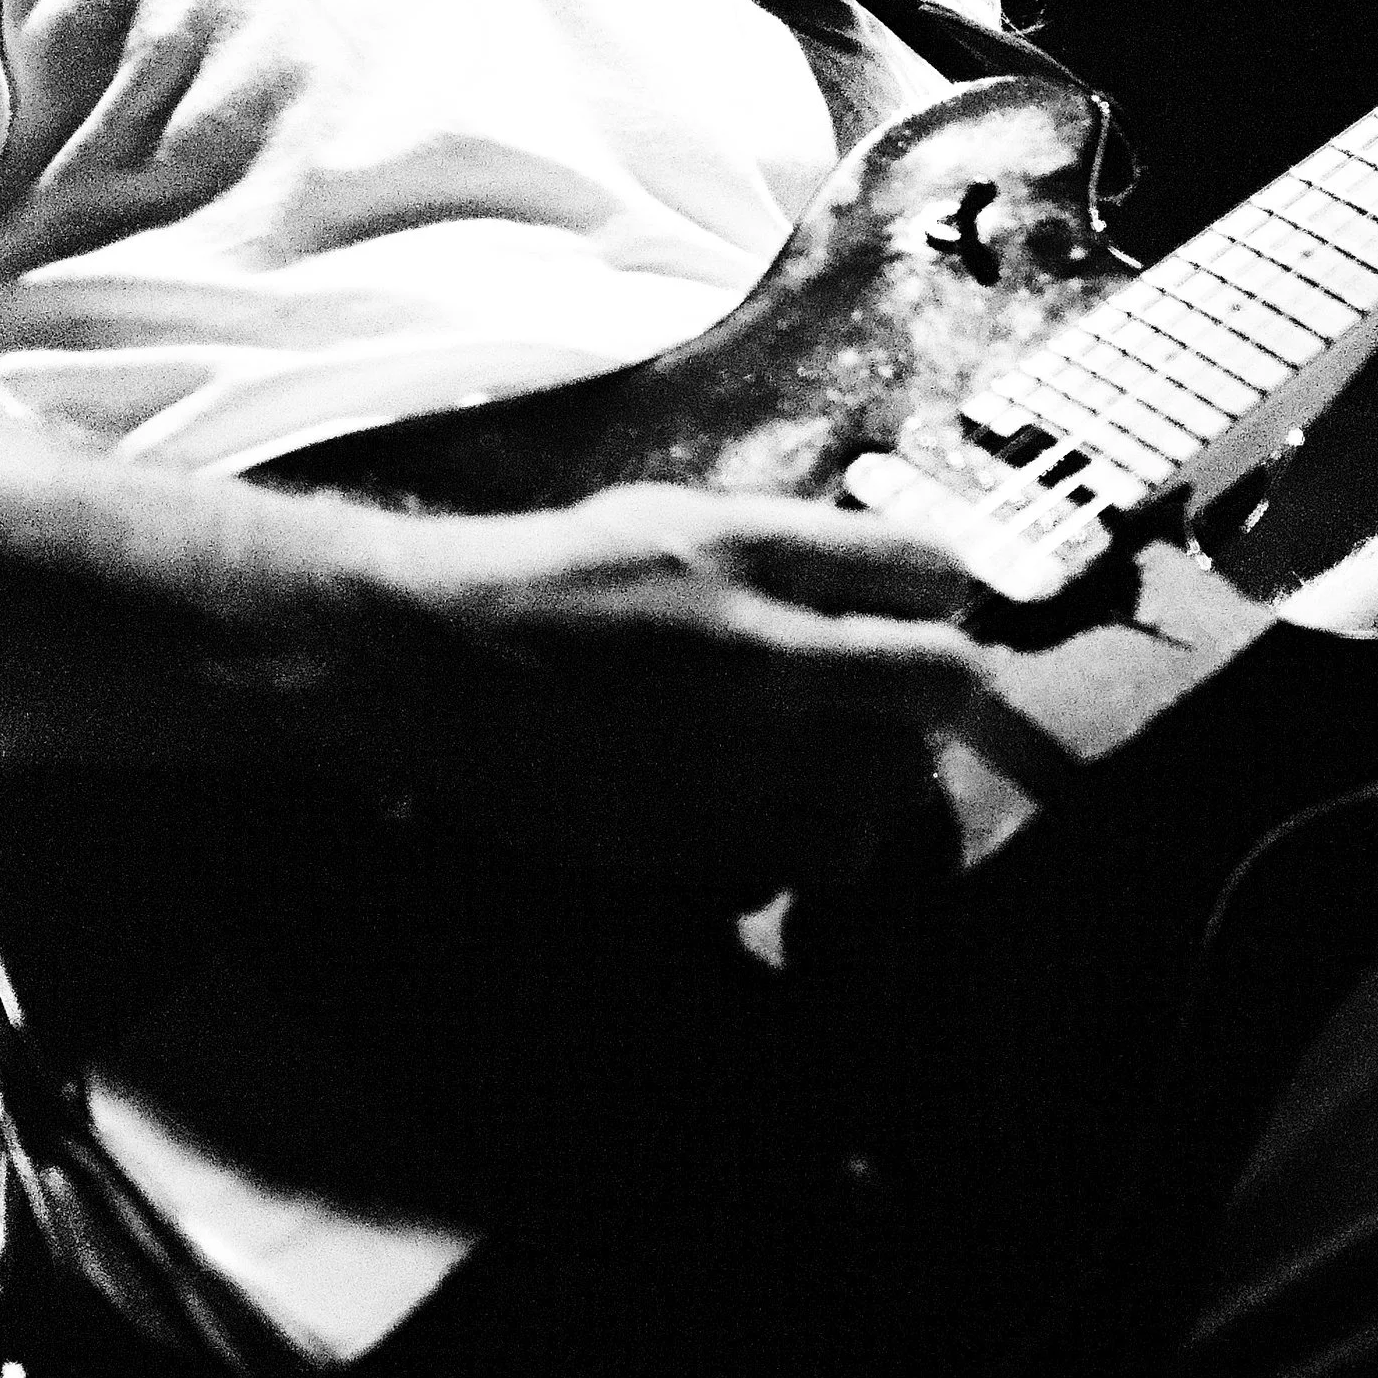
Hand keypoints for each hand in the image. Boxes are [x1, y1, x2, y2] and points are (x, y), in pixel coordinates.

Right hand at [349, 479, 991, 897]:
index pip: (928, 569)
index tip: (927, 607)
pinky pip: (819, 858)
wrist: (436, 665)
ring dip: (884, 773)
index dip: (941, 591)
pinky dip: (819, 841)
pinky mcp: (699, 837)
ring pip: (892, 786)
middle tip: (901, 692)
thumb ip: (791, 550)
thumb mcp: (676, 519)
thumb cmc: (557, 578)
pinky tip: (779, 810)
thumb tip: (905, 583)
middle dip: (934, 687)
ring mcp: (732, 755)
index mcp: (745, 552)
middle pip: (939, 684)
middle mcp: (755, 652)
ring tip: (842, 759)